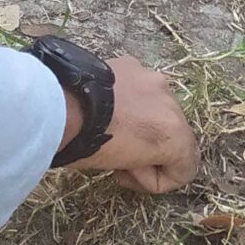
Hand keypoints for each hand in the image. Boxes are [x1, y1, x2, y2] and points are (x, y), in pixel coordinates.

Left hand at [72, 55, 197, 195]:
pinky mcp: (133, 64)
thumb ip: (144, 164)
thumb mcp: (121, 168)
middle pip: (175, 134)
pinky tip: (104, 104)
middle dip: (153, 148)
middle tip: (120, 156)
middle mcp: (171, 102)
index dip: (158, 181)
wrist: (58, 106)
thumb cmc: (88, 145)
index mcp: (173, 133)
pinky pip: (139, 87)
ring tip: (111, 126)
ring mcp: (153, 78)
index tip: (129, 176)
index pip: (186, 168)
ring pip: (158, 107)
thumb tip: (140, 160)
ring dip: (143, 121)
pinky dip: (128, 99)